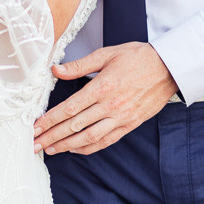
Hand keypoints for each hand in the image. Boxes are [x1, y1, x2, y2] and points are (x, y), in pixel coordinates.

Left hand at [34, 42, 177, 154]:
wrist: (169, 68)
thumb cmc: (138, 57)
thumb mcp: (107, 54)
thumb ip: (80, 64)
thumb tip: (56, 70)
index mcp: (102, 87)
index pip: (70, 108)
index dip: (50, 119)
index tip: (35, 126)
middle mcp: (111, 105)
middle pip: (75, 126)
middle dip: (52, 136)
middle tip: (34, 144)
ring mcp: (121, 117)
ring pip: (89, 137)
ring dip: (67, 146)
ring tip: (50, 150)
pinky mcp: (130, 124)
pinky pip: (107, 140)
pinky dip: (90, 148)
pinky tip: (76, 150)